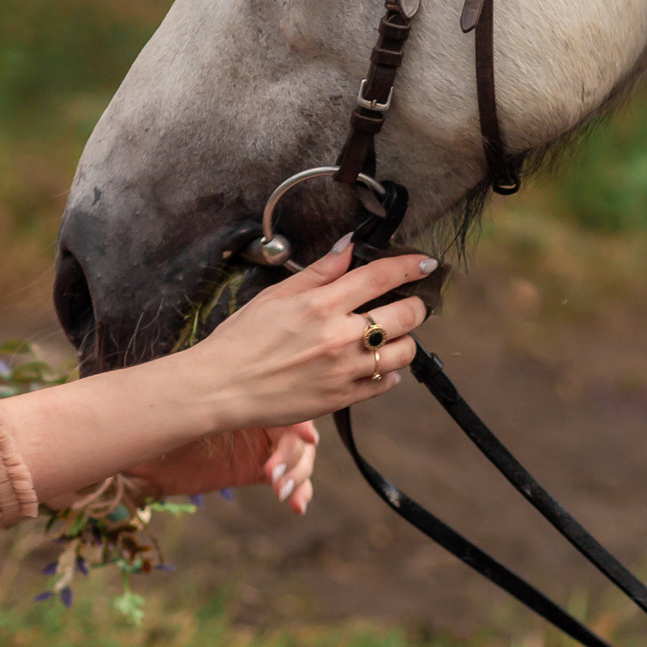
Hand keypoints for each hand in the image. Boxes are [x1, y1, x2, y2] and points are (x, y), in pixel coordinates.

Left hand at [129, 421, 319, 513]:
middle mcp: (259, 416)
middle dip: (293, 454)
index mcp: (246, 394)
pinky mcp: (256, 470)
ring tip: (281, 491)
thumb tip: (246, 407)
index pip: (285, 405)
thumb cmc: (162, 425)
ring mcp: (260, 443)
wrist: (145, 456)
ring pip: (299, 457)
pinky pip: (288, 479)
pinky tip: (297, 505)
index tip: (306, 438)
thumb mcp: (186, 417)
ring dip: (297, 475)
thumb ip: (210, 409)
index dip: (300, 421)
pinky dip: (299, 491)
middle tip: (273, 473)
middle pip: (297, 432)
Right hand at [183, 239, 432, 432]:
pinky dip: (387, 373)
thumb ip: (318, 272)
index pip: (380, 276)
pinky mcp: (341, 398)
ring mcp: (343, 370)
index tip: (425, 264)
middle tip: (408, 305)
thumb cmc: (241, 340)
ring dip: (404, 341)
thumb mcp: (276, 295)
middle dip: (415, 306)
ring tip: (388, 337)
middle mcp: (338, 337)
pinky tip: (371, 364)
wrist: (221, 387)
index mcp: (321, 305)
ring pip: (403, 352)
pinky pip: (384, 384)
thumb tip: (348, 247)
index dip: (410, 266)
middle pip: (406, 315)